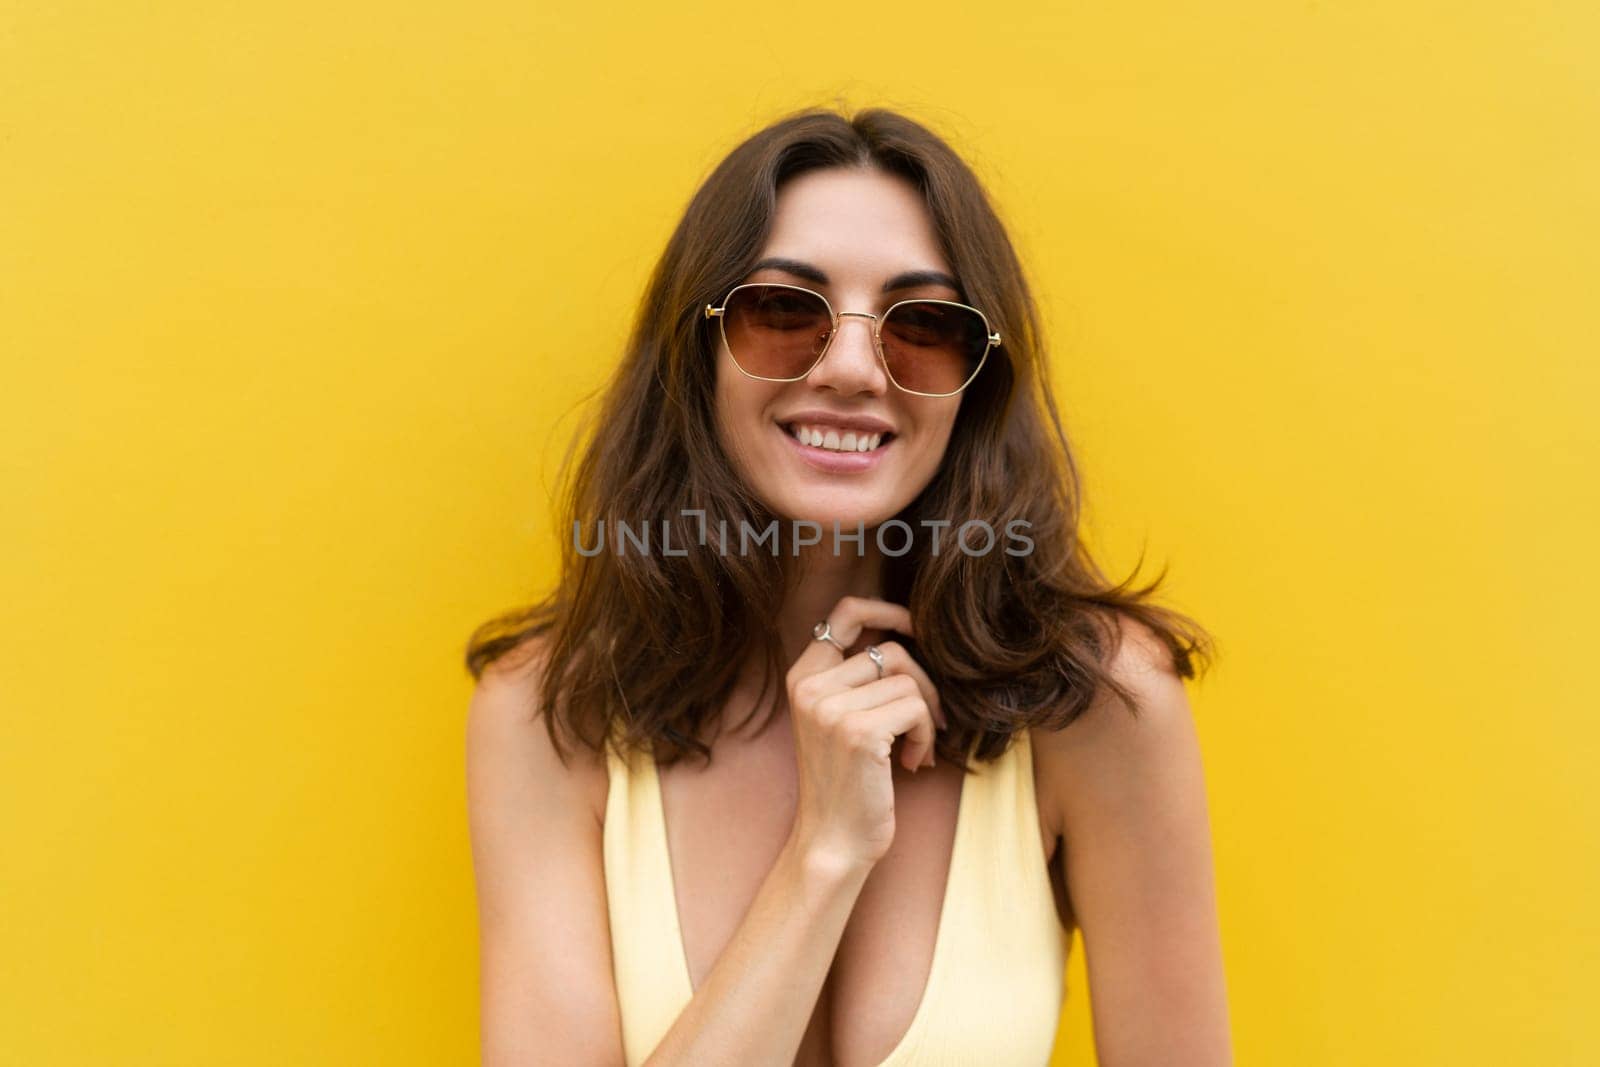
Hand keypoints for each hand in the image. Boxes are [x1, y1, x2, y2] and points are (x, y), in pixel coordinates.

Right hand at [784, 596, 947, 869]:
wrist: (832, 841)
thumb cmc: (845, 783)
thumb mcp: (837, 719)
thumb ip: (856, 678)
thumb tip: (907, 637)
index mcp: (802, 677)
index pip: (845, 613)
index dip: (887, 610)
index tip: (915, 627)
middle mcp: (811, 686)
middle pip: (891, 651)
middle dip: (922, 685)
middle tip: (928, 722)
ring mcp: (831, 708)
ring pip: (908, 681)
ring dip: (925, 716)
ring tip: (914, 749)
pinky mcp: (859, 731)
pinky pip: (916, 708)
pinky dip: (926, 736)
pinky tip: (914, 762)